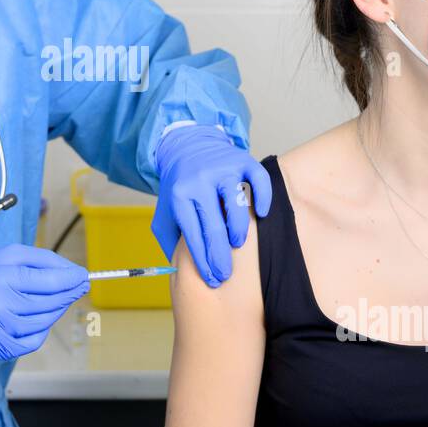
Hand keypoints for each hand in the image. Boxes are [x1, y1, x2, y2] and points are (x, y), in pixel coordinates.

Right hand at [0, 244, 88, 359]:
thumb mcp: (9, 255)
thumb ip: (44, 260)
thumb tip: (75, 274)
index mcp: (1, 276)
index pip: (49, 281)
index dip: (72, 280)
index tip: (85, 277)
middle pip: (50, 303)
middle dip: (69, 294)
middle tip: (80, 286)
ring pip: (45, 322)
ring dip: (56, 311)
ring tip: (55, 300)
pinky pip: (34, 341)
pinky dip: (41, 330)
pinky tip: (36, 318)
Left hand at [150, 125, 271, 287]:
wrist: (187, 146)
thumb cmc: (179, 187)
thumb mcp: (165, 212)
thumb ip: (170, 239)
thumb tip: (178, 272)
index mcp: (179, 195)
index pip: (193, 235)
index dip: (203, 261)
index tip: (212, 280)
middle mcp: (200, 180)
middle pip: (214, 226)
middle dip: (220, 256)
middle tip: (226, 275)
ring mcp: (223, 169)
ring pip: (236, 205)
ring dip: (238, 230)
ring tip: (237, 243)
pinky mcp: (242, 160)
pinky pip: (258, 180)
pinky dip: (262, 198)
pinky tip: (260, 213)